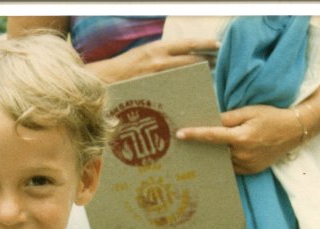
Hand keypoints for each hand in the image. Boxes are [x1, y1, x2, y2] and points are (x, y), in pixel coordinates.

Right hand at [92, 38, 220, 82]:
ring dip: (197, 77)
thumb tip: (176, 58)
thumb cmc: (122, 68)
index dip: (204, 43)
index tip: (217, 44)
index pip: (187, 44)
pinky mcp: (153, 91)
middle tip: (217, 64)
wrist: (103, 80)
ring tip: (207, 80)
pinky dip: (183, 91)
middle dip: (206, 62)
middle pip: (191, 60)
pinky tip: (189, 94)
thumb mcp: (142, 54)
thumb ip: (159, 55)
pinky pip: (173, 91)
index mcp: (156, 48)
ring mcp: (156, 77)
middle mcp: (158, 61)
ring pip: (185, 76)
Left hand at [176, 104, 302, 174]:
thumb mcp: (250, 111)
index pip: (212, 136)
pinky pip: (232, 167)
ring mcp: (247, 165)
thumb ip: (229, 117)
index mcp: (241, 137)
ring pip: (223, 160)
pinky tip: (226, 153)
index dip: (195, 135)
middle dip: (205, 145)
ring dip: (216, 154)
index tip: (179, 134)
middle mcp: (243, 154)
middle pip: (215, 150)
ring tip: (211, 147)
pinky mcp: (251, 171)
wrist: (295, 130)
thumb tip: (211, 121)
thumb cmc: (271, 116)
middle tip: (192, 140)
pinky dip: (227, 160)